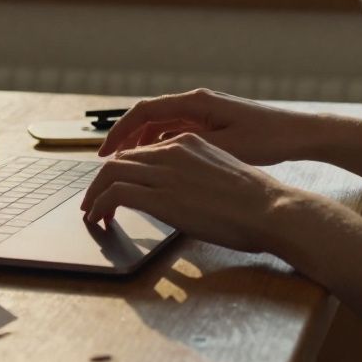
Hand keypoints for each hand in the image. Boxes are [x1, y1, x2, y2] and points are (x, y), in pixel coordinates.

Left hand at [80, 133, 297, 253]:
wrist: (271, 208)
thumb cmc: (258, 200)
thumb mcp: (225, 174)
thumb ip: (199, 175)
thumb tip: (187, 194)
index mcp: (189, 142)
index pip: (142, 150)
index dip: (123, 169)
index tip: (114, 186)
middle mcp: (173, 150)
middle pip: (121, 158)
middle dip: (101, 180)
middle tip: (93, 201)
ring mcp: (165, 171)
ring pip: (111, 172)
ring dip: (95, 194)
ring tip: (91, 213)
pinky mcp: (161, 196)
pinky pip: (114, 194)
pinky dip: (99, 205)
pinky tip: (99, 219)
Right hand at [98, 88, 317, 165]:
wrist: (299, 134)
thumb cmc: (266, 139)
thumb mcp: (222, 147)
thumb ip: (185, 148)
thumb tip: (149, 157)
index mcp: (195, 102)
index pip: (144, 111)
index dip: (119, 131)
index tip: (104, 153)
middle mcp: (197, 102)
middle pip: (149, 117)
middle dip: (125, 139)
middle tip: (106, 163)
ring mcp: (206, 112)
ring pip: (163, 125)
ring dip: (143, 144)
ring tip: (127, 168)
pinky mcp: (215, 123)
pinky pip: (178, 132)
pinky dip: (163, 146)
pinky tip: (158, 167)